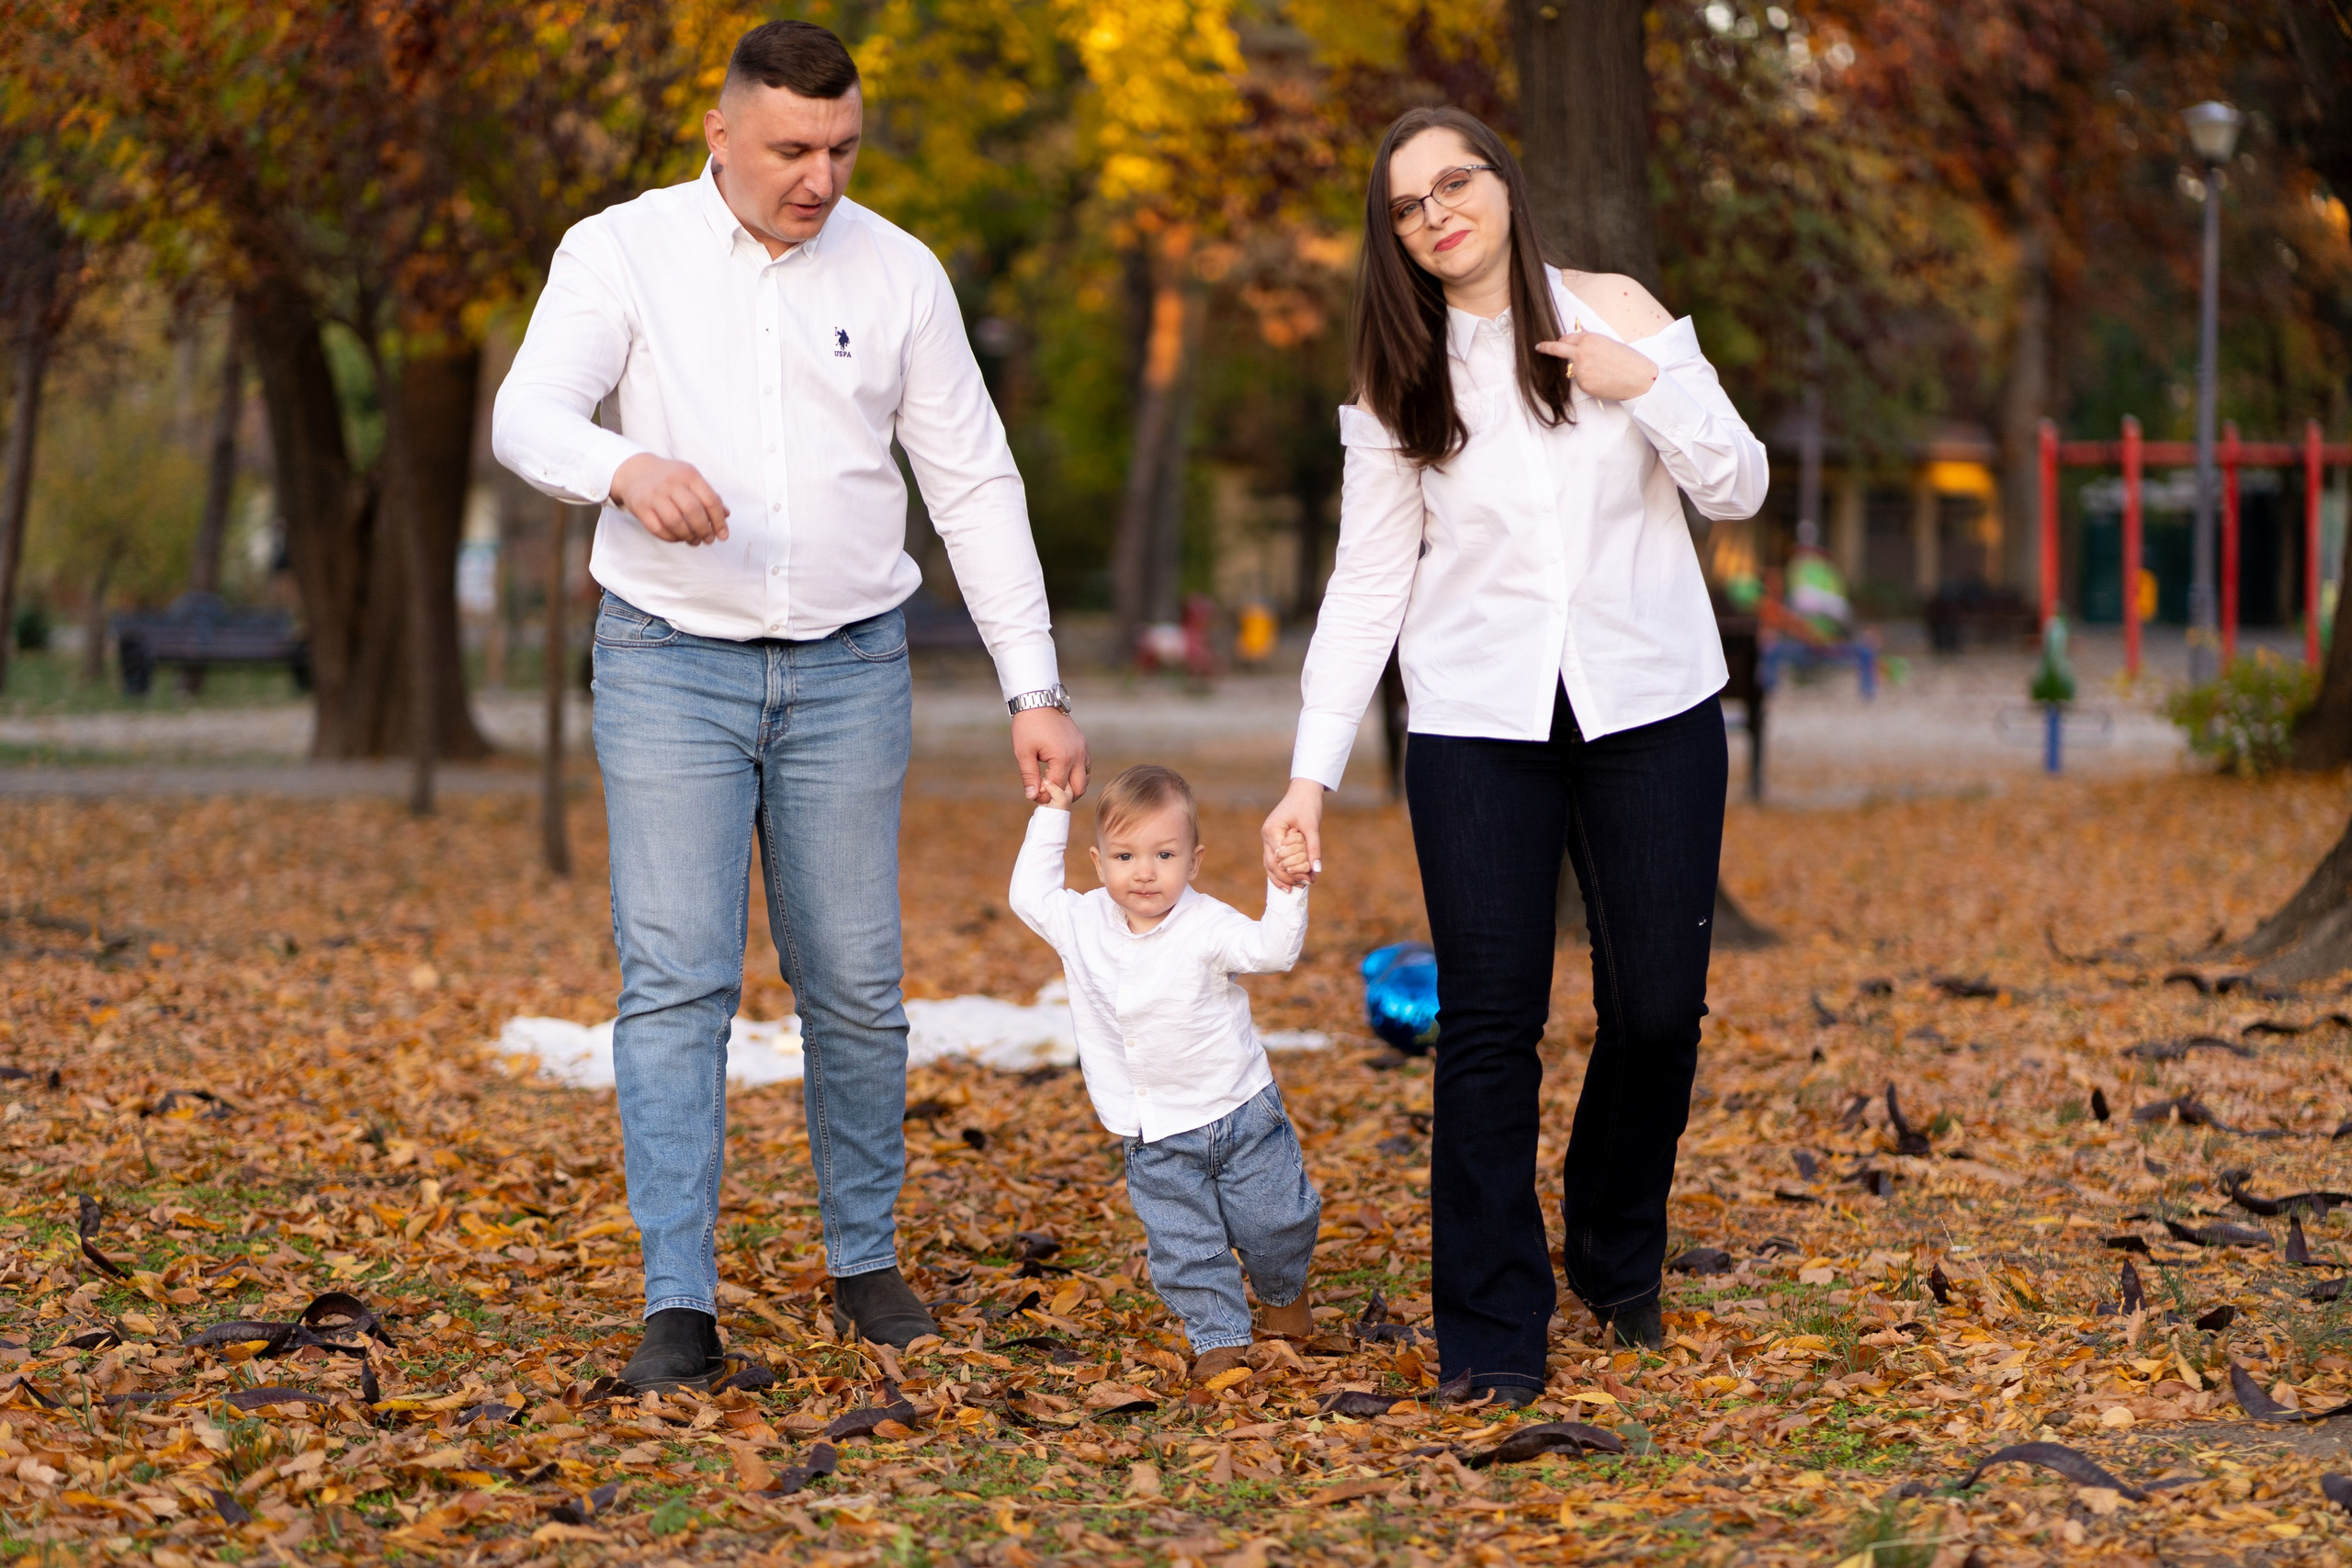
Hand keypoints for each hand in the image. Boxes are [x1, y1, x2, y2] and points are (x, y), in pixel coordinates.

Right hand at [610, 454, 729, 544]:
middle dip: (705, 530)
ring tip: (694, 541)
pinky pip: (658, 529)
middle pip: (693, 511)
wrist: (635, 471)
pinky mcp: (641, 507)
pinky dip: (671, 538)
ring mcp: (655, 495)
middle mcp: (672, 483)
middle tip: (708, 539)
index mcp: (689, 474)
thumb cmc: (669, 478)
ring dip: (688, 536)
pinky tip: (678, 538)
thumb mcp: (690, 479)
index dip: (719, 521)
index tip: (723, 535)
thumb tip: (726, 514)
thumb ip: (709, 495)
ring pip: (675, 522)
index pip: (710, 500)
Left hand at [1012, 707, 1088, 804]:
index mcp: (1063, 759)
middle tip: (1047, 793)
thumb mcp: (1023, 752)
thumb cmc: (1028, 726)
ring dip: (1072, 787)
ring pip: (1085, 780)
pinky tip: (1060, 772)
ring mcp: (1083, 750)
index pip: (1058, 790)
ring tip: (1053, 784)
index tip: (1033, 794)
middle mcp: (1078, 756)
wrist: (1038, 701)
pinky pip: (1086, 767)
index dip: (1045, 797)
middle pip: (1078, 790)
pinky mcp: (1083, 744)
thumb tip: (1031, 796)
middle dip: (1063, 797)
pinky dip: (1077, 775)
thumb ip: (1029, 776)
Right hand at [1260, 777, 1324, 887]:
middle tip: (1303, 887)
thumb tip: (1316, 870)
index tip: (1308, 879)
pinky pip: (1274, 859)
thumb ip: (1313, 848)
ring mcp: (1267, 838)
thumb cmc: (1307, 805)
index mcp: (1272, 830)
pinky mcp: (1273, 840)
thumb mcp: (1312, 826)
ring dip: (1282, 877)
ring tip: (1295, 889)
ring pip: (1269, 864)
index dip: (1292, 870)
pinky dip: (1281, 870)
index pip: (1280, 857)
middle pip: (1272, 864)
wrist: (1303, 791)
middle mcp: (1266, 835)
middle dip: (1287, 877)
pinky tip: (1290, 881)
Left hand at [1534, 332, 1657, 401]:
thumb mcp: (1609, 343)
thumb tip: (1579, 333)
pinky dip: (1588, 381)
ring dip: (1579, 370)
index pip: (1566, 337)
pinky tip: (1603, 381)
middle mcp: (1581, 352)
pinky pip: (1579, 382)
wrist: (1639, 378)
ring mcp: (1580, 369)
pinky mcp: (1583, 384)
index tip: (1550, 342)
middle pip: (1557, 349)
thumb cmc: (1628, 360)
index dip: (1561, 341)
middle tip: (1540, 348)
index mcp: (1589, 339)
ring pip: (1571, 369)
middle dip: (1546, 348)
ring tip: (1602, 371)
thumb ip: (1591, 340)